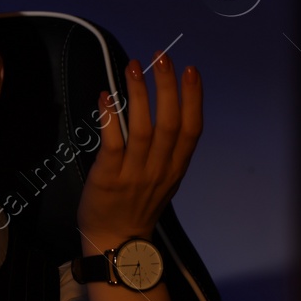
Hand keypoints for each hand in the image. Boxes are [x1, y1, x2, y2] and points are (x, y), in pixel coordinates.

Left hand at [76, 51, 202, 251]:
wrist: (114, 243)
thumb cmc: (136, 207)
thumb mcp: (163, 180)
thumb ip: (167, 151)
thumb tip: (165, 112)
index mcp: (175, 168)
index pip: (192, 129)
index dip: (194, 98)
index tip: (191, 70)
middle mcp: (159, 170)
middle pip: (170, 123)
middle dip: (167, 86)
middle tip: (160, 57)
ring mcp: (134, 175)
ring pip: (143, 129)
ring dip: (139, 95)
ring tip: (133, 67)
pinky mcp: (108, 179)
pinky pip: (112, 144)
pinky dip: (110, 118)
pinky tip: (106, 97)